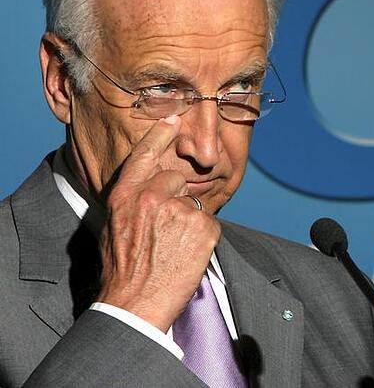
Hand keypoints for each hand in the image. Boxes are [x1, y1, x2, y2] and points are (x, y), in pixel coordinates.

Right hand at [96, 115, 221, 331]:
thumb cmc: (122, 271)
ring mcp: (179, 211)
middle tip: (167, 231)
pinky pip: (210, 223)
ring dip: (190, 224)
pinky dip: (204, 239)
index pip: (144, 155)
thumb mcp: (114, 228)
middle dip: (177, 197)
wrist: (134, 305)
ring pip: (194, 205)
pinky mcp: (203, 227)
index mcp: (126, 196)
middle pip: (176, 178)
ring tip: (174, 249)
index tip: (173, 119)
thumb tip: (148, 191)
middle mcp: (152, 197)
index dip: (160, 135)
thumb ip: (132, 203)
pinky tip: (187, 255)